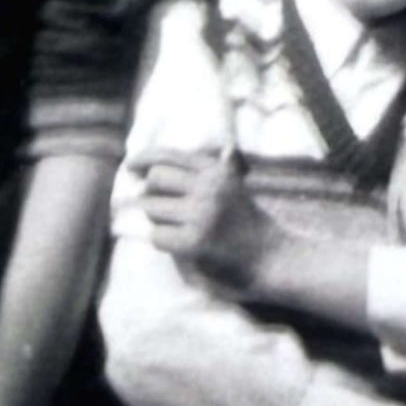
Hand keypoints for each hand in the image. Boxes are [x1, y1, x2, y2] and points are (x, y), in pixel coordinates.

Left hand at [139, 148, 279, 293]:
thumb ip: (219, 167)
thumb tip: (219, 148)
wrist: (274, 258)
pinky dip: (163, 241)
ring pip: (152, 208)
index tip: (130, 165)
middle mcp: (209, 188)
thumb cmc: (250, 224)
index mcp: (217, 171)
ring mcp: (201, 215)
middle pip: (155, 179)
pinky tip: (178, 245)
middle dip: (151, 193)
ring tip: (176, 228)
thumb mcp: (237, 187)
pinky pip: (157, 236)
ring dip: (158, 220)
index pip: (170, 155)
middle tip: (159, 208)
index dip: (144, 157)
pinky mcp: (195, 243)